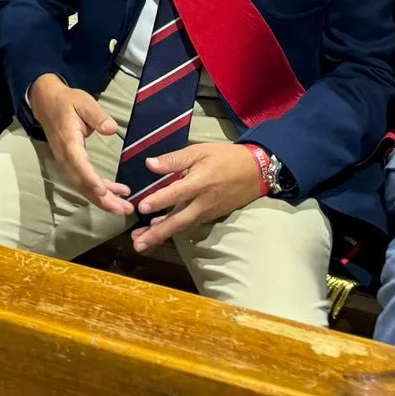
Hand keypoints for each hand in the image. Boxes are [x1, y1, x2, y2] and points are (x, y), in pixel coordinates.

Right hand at [29, 74, 130, 216]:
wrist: (47, 103)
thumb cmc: (67, 102)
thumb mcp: (83, 102)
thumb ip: (97, 115)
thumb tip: (111, 129)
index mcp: (69, 141)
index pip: (79, 163)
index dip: (91, 179)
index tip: (104, 192)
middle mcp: (66, 157)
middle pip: (83, 183)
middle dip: (103, 199)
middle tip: (123, 209)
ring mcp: (67, 163)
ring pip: (84, 187)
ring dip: (103, 200)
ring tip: (124, 207)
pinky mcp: (71, 165)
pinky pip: (85, 182)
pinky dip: (100, 191)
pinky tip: (117, 193)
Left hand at [129, 142, 267, 252]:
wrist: (256, 172)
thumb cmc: (226, 158)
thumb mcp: (200, 151)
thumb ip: (174, 159)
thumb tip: (150, 164)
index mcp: (200, 183)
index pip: (176, 193)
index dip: (159, 201)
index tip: (142, 208)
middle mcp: (202, 202)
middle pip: (178, 221)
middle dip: (158, 233)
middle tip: (138, 244)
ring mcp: (207, 212)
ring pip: (182, 225)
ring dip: (162, 234)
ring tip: (142, 243)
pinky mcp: (210, 216)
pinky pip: (188, 223)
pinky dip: (173, 228)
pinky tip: (160, 228)